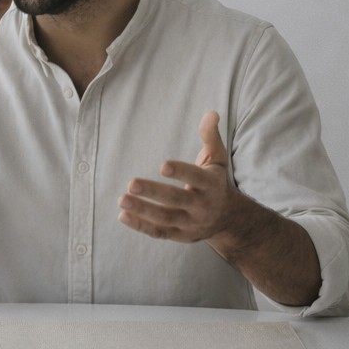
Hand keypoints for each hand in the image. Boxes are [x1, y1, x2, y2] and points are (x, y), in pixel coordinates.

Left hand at [117, 111, 239, 243]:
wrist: (228, 219)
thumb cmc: (215, 181)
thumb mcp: (217, 159)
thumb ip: (211, 136)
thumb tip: (211, 112)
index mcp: (210, 185)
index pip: (196, 178)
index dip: (181, 172)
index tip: (162, 165)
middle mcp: (201, 206)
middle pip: (176, 200)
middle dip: (154, 193)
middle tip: (131, 184)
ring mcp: (190, 223)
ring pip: (165, 218)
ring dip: (142, 210)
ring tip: (121, 199)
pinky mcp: (180, 235)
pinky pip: (159, 233)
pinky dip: (141, 226)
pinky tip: (123, 215)